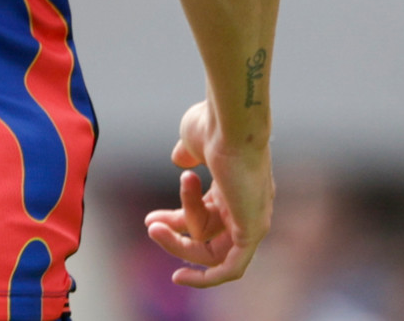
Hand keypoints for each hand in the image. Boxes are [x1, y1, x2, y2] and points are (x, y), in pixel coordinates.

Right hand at [144, 100, 272, 286]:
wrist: (230, 124)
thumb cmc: (214, 125)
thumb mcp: (192, 140)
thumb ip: (187, 153)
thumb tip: (180, 160)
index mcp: (234, 185)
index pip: (206, 215)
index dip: (177, 221)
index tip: (151, 220)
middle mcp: (247, 206)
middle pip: (208, 236)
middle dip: (175, 237)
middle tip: (150, 226)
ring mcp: (253, 219)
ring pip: (209, 247)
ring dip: (177, 240)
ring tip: (155, 222)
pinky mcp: (253, 231)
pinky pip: (232, 267)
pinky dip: (208, 277)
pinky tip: (182, 278)